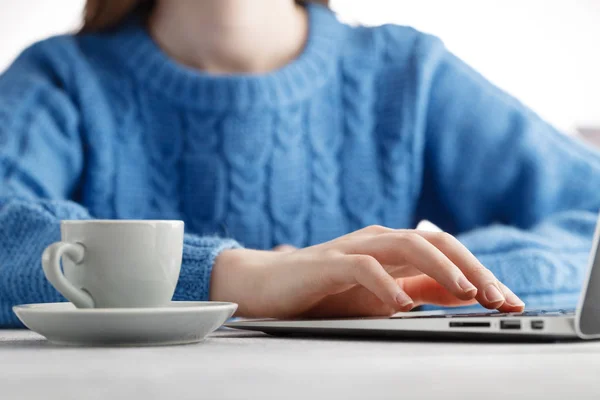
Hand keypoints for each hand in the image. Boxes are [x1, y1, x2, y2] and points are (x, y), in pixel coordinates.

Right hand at [210, 225, 524, 317]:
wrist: (264, 285)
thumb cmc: (320, 292)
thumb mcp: (377, 297)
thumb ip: (416, 291)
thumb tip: (459, 296)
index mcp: (393, 251)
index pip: (447, 254)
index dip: (482, 275)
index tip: (510, 303)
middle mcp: (378, 242)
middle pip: (435, 242)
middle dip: (472, 268)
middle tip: (500, 299)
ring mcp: (353, 248)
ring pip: (406, 245)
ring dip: (440, 268)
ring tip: (466, 293)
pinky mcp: (327, 263)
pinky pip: (362, 267)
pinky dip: (386, 283)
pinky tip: (402, 305)